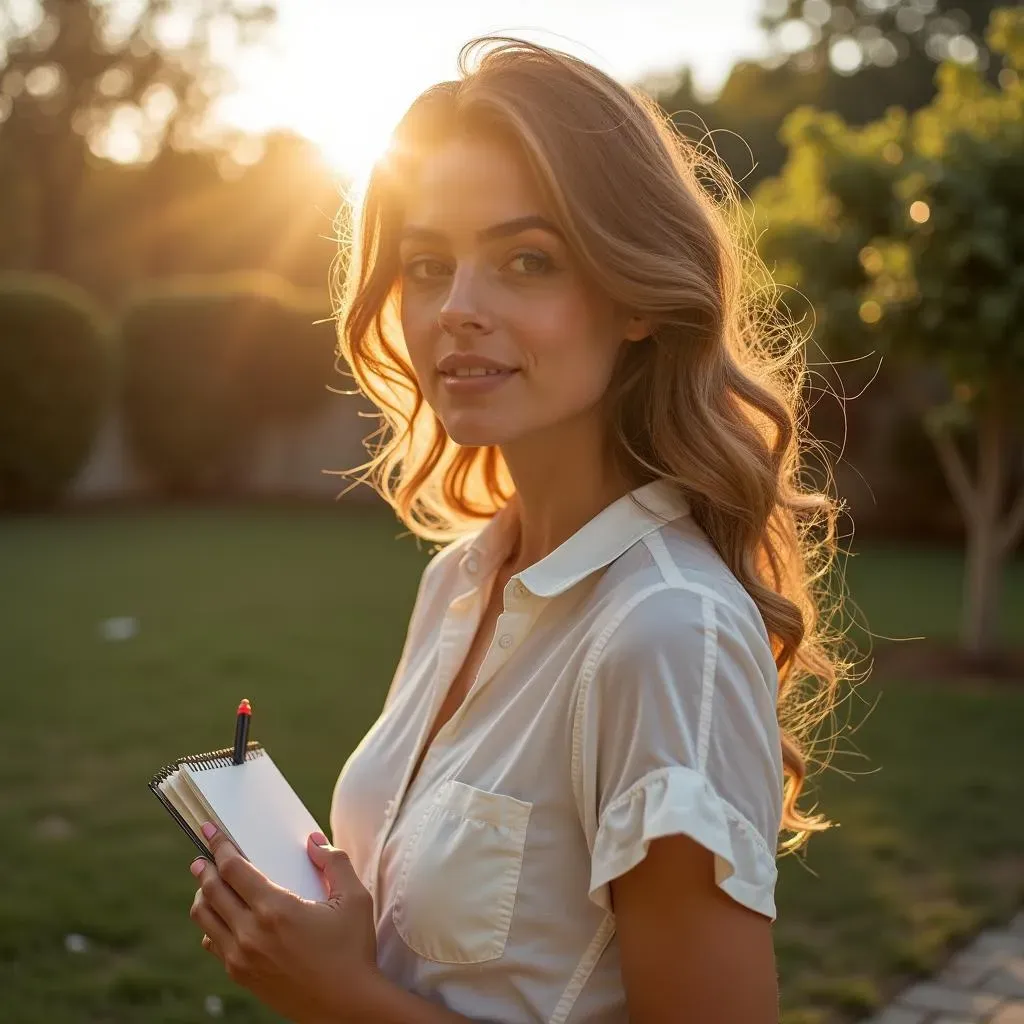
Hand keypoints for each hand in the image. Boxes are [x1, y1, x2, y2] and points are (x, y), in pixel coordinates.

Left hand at [188, 821, 379, 1023]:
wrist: (347, 1006)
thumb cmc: (353, 950)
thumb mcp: (354, 899)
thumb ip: (334, 863)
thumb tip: (313, 842)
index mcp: (276, 909)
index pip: (233, 869)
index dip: (219, 846)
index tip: (210, 830)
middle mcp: (251, 933)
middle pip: (211, 890)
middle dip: (205, 867)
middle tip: (204, 855)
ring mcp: (242, 957)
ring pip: (204, 918)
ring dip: (203, 895)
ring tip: (207, 883)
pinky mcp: (241, 976)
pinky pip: (212, 944)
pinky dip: (210, 925)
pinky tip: (220, 918)